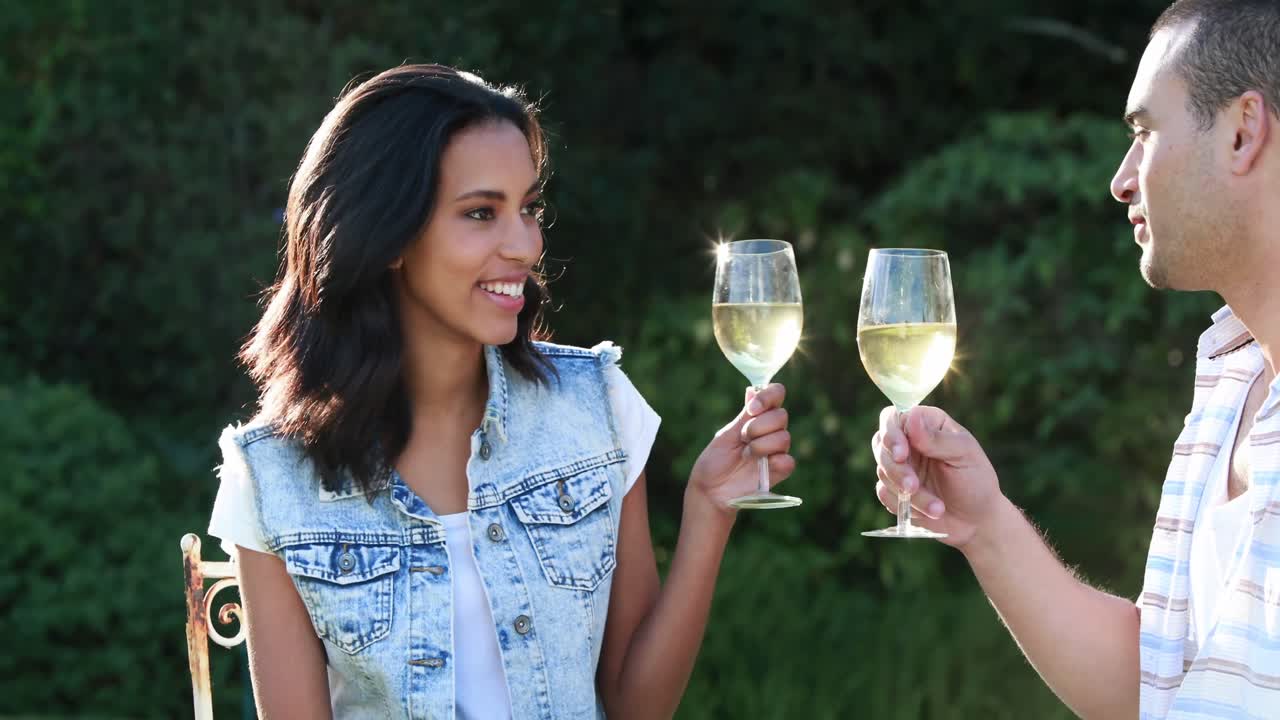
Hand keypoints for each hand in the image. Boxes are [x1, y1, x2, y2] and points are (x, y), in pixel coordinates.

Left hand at [688, 384, 795, 514]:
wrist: (711, 489)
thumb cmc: (716, 460)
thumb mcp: (726, 435)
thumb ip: (743, 416)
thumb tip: (751, 389)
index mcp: (758, 417)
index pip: (776, 394)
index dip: (768, 397)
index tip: (752, 409)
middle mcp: (771, 431)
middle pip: (781, 416)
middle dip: (758, 426)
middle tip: (742, 438)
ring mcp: (776, 450)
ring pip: (784, 437)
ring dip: (760, 446)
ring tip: (745, 455)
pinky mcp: (779, 470)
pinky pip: (788, 461)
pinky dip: (775, 461)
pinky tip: (761, 465)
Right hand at [871, 405, 1002, 547]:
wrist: (977, 519)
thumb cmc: (977, 480)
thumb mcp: (964, 455)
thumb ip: (937, 438)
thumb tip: (911, 416)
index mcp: (926, 423)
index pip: (893, 418)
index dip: (891, 434)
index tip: (902, 455)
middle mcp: (909, 441)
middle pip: (881, 444)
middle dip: (896, 469)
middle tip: (914, 487)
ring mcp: (900, 465)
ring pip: (883, 472)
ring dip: (908, 493)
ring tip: (937, 508)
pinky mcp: (894, 489)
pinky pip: (884, 493)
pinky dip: (903, 505)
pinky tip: (928, 512)